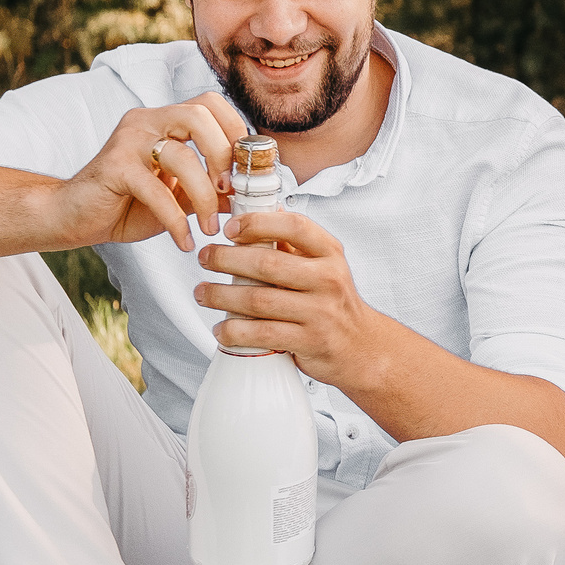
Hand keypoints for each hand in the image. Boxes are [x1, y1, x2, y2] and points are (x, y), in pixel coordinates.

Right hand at [48, 95, 250, 252]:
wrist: (75, 216)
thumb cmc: (129, 203)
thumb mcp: (181, 197)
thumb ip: (213, 191)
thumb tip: (252, 197)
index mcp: (165, 120)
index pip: (210, 103)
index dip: (236, 130)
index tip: (248, 169)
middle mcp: (147, 121)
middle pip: (198, 115)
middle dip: (224, 154)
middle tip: (231, 191)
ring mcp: (128, 140)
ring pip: (180, 156)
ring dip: (204, 196)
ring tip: (211, 228)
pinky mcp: (113, 167)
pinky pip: (155, 190)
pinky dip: (176, 220)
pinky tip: (185, 241)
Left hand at [194, 209, 396, 390]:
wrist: (361, 347)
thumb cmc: (333, 303)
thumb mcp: (323, 266)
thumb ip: (294, 245)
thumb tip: (254, 218)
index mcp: (329, 253)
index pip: (293, 226)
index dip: (256, 223)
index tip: (229, 229)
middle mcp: (328, 279)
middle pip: (267, 264)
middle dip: (226, 259)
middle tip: (205, 258)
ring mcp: (320, 312)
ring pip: (258, 300)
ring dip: (221, 296)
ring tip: (203, 293)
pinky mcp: (309, 342)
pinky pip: (262, 334)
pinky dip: (234, 331)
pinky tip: (222, 329)